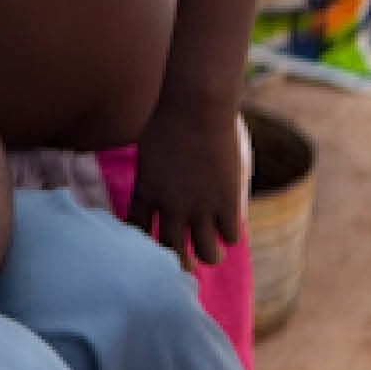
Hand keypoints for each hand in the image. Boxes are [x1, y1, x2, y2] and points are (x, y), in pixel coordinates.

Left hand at [126, 103, 244, 267]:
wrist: (195, 105)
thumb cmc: (170, 116)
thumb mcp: (149, 152)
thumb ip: (153, 177)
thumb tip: (157, 195)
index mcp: (146, 191)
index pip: (139, 232)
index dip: (146, 244)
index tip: (154, 247)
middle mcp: (170, 206)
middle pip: (171, 252)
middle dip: (179, 262)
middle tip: (186, 264)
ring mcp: (199, 206)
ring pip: (206, 253)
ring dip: (210, 255)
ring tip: (212, 253)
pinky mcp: (226, 201)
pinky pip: (231, 236)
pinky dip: (230, 234)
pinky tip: (229, 226)